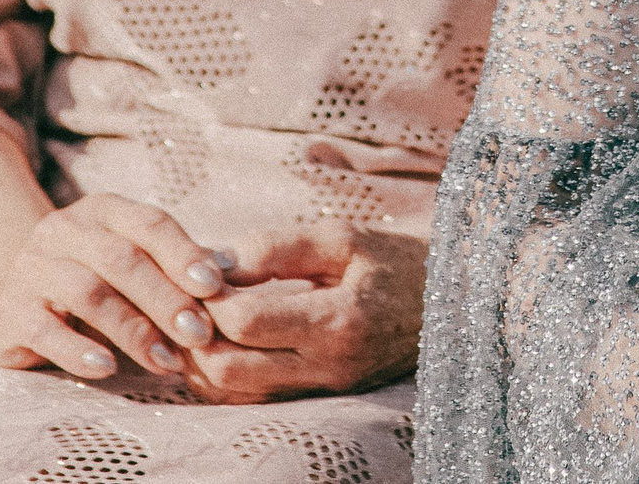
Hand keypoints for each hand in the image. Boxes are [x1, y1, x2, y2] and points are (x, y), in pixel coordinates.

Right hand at [0, 193, 227, 381]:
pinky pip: (45, 329)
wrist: (6, 308)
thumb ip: (173, 270)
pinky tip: (107, 368)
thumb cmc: (90, 287)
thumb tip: (230, 276)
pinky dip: (79, 350)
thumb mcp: (131, 269)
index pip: (150, 224)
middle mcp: (64, 231)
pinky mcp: (9, 311)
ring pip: (89, 292)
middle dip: (166, 299)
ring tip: (166, 361)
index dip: (184, 254)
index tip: (215, 288)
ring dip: (134, 329)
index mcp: (103, 211)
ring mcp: (31, 268)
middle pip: (123, 259)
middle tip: (200, 334)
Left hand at [184, 223, 427, 401]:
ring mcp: (322, 389)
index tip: (201, 270)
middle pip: (228, 367)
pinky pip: (249, 399)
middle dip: (195, 333)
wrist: (448, 303)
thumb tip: (215, 263)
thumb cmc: (394, 262)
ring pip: (231, 391)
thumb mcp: (342, 238)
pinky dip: (220, 375)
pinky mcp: (316, 398)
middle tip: (189, 298)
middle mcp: (328, 366)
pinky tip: (217, 341)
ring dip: (200, 358)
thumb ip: (277, 247)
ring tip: (197, 317)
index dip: (210, 296)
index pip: (247, 321)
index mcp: (339, 320)